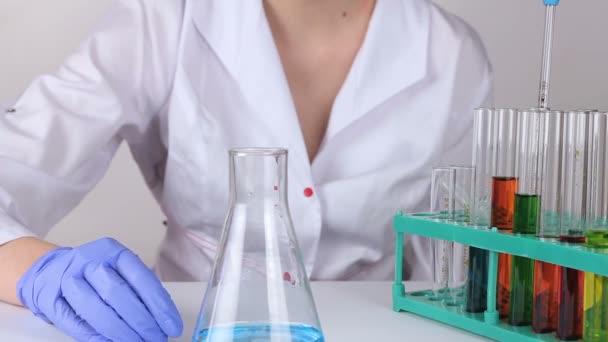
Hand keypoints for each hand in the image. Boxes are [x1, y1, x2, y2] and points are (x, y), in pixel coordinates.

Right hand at [17, 238, 182, 341]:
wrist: (50, 269)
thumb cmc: (92, 272)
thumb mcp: (119, 271)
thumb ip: (138, 289)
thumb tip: (162, 318)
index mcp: (112, 251)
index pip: (141, 278)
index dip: (159, 305)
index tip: (172, 325)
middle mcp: (90, 261)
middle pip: (119, 294)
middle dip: (141, 321)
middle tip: (155, 337)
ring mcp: (67, 278)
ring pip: (96, 309)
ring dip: (120, 332)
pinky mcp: (50, 298)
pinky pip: (75, 322)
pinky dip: (96, 336)